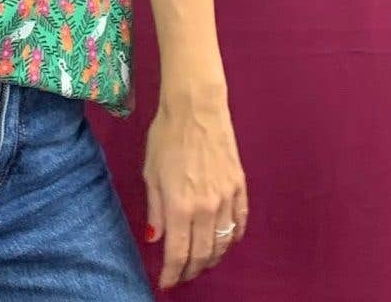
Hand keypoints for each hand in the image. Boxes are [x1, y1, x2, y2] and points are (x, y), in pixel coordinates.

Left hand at [141, 87, 247, 289]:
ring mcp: (226, 199)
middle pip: (203, 254)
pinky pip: (241, 222)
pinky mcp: (240, 187)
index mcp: (179, 206)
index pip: (178, 253)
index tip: (166, 283)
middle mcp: (205, 208)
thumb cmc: (166, 135)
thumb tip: (155, 239)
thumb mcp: (150, 172)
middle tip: (182, 274)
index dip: (172, 273)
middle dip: (191, 270)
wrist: (196, 107)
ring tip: (201, 262)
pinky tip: (226, 241)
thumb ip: (154, 208)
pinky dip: (233, 238)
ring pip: (223, 243)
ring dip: (212, 258)